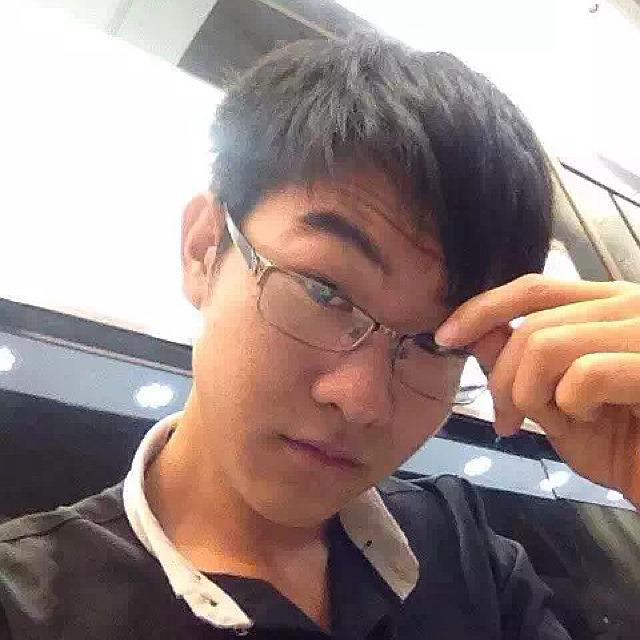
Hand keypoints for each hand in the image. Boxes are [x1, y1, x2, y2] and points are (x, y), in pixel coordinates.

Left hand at [435, 274, 639, 506]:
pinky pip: (584, 375)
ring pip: (546, 345)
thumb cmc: (627, 446)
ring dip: (531, 395)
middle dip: (503, 380)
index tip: (446, 337)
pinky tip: (597, 420)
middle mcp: (630, 304)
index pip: (533, 288)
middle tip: (506, 419)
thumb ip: (521, 364)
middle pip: (531, 326)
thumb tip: (476, 335)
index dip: (482, 308)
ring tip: (554, 422)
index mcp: (606, 307)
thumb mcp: (558, 404)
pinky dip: (572, 407)